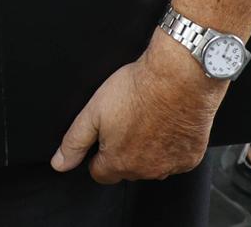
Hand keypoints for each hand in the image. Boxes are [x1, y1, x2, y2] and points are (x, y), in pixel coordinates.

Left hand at [51, 32, 223, 183]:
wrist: (179, 76)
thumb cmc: (138, 89)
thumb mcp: (93, 112)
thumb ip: (74, 141)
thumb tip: (59, 163)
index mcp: (119, 162)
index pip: (100, 172)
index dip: (98, 154)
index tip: (105, 135)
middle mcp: (146, 171)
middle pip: (127, 169)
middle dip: (124, 151)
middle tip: (128, 119)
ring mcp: (171, 166)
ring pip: (153, 165)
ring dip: (149, 150)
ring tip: (148, 118)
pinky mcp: (191, 157)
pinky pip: (176, 158)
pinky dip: (172, 145)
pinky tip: (168, 122)